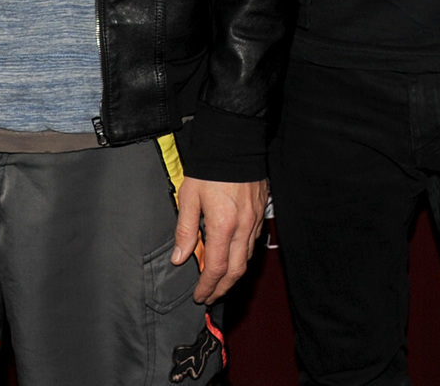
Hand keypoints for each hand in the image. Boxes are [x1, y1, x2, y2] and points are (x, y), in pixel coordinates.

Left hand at [172, 177, 266, 303]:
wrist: (234, 143)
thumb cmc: (210, 169)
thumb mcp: (189, 198)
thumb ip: (185, 230)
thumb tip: (180, 257)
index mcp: (223, 226)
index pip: (216, 268)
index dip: (207, 286)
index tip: (199, 295)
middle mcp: (242, 227)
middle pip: (236, 271)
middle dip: (222, 288)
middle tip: (210, 295)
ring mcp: (254, 221)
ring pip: (247, 258)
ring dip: (233, 274)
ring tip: (219, 280)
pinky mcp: (260, 213)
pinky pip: (253, 243)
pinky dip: (242, 256)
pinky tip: (233, 256)